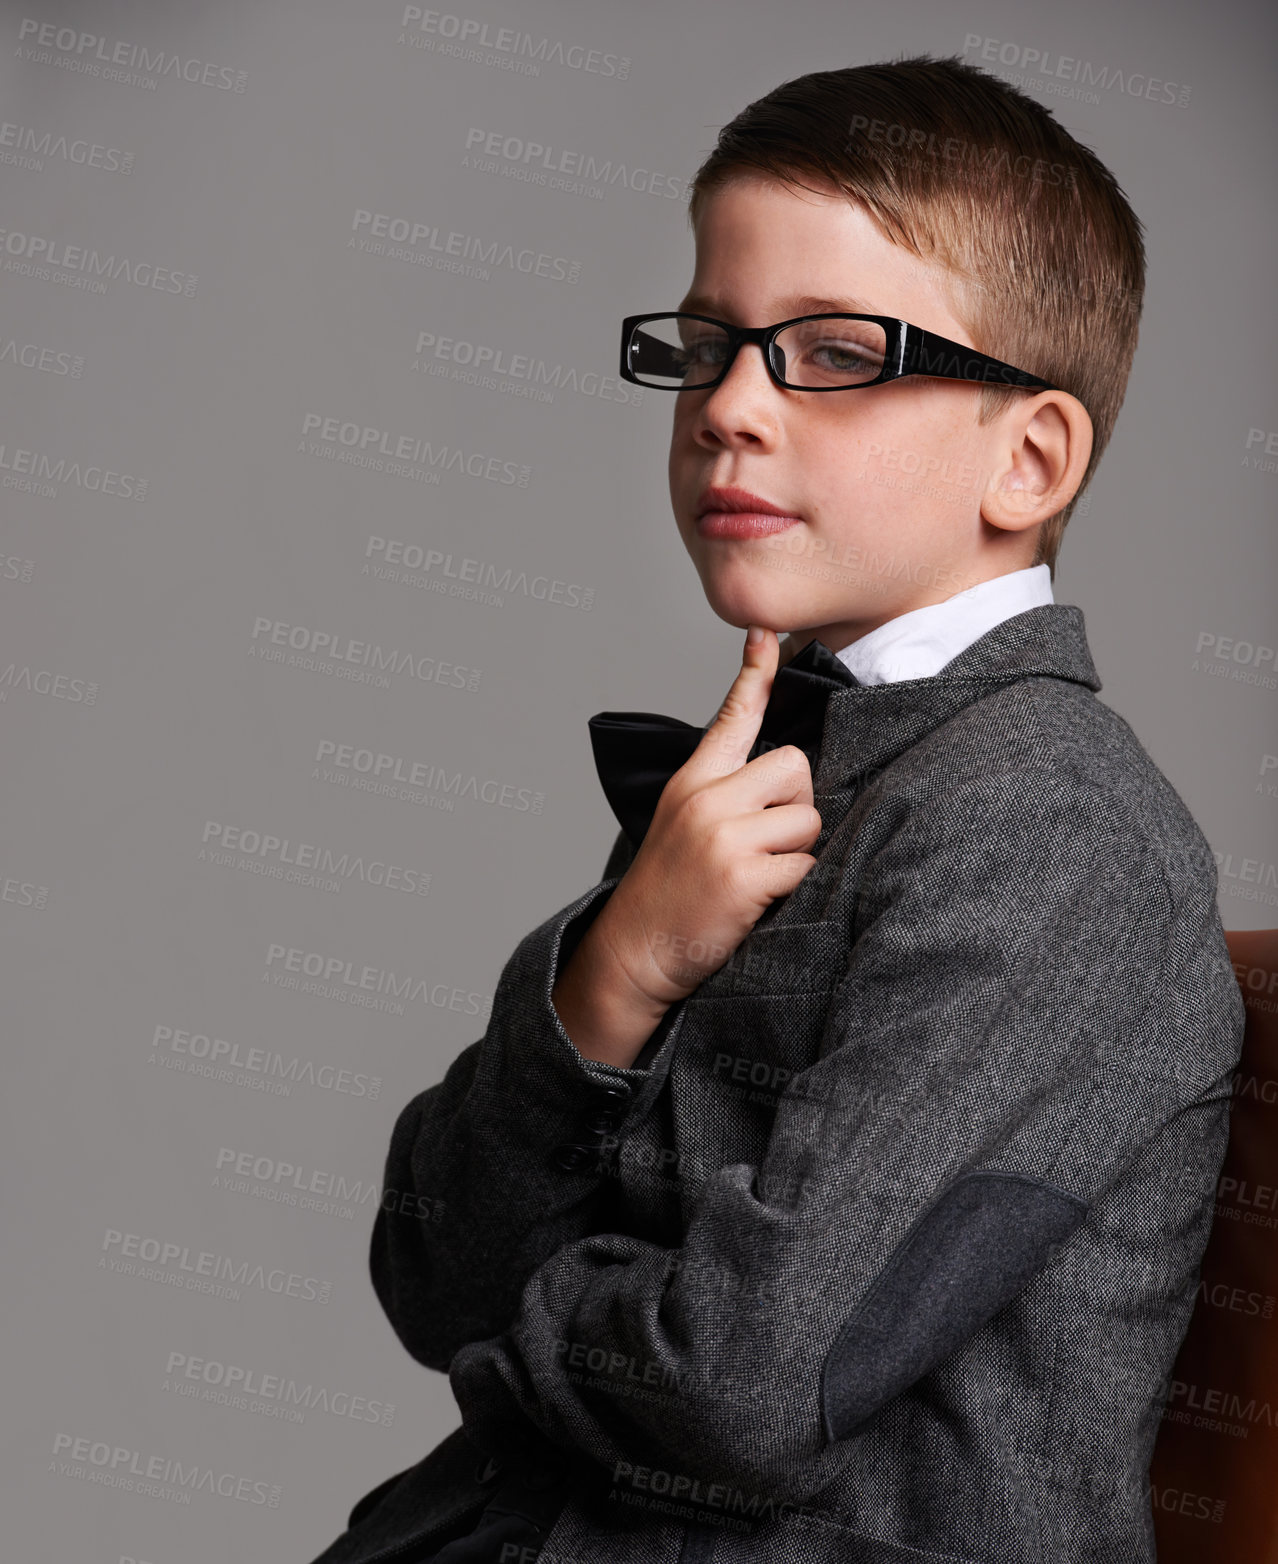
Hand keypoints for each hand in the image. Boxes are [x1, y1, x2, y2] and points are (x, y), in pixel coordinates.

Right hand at [590, 625, 821, 1007]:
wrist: (634, 952)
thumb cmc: (668, 891)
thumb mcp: (683, 824)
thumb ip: (725, 792)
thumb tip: (786, 775)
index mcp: (692, 781)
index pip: (732, 716)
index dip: (755, 673)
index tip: (765, 634)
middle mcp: (706, 799)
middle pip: (795, 767)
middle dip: (795, 806)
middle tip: (765, 843)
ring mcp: (723, 835)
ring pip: (807, 818)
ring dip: (796, 851)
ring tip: (758, 875)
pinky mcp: (742, 874)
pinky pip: (805, 864)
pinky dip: (793, 887)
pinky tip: (760, 900)